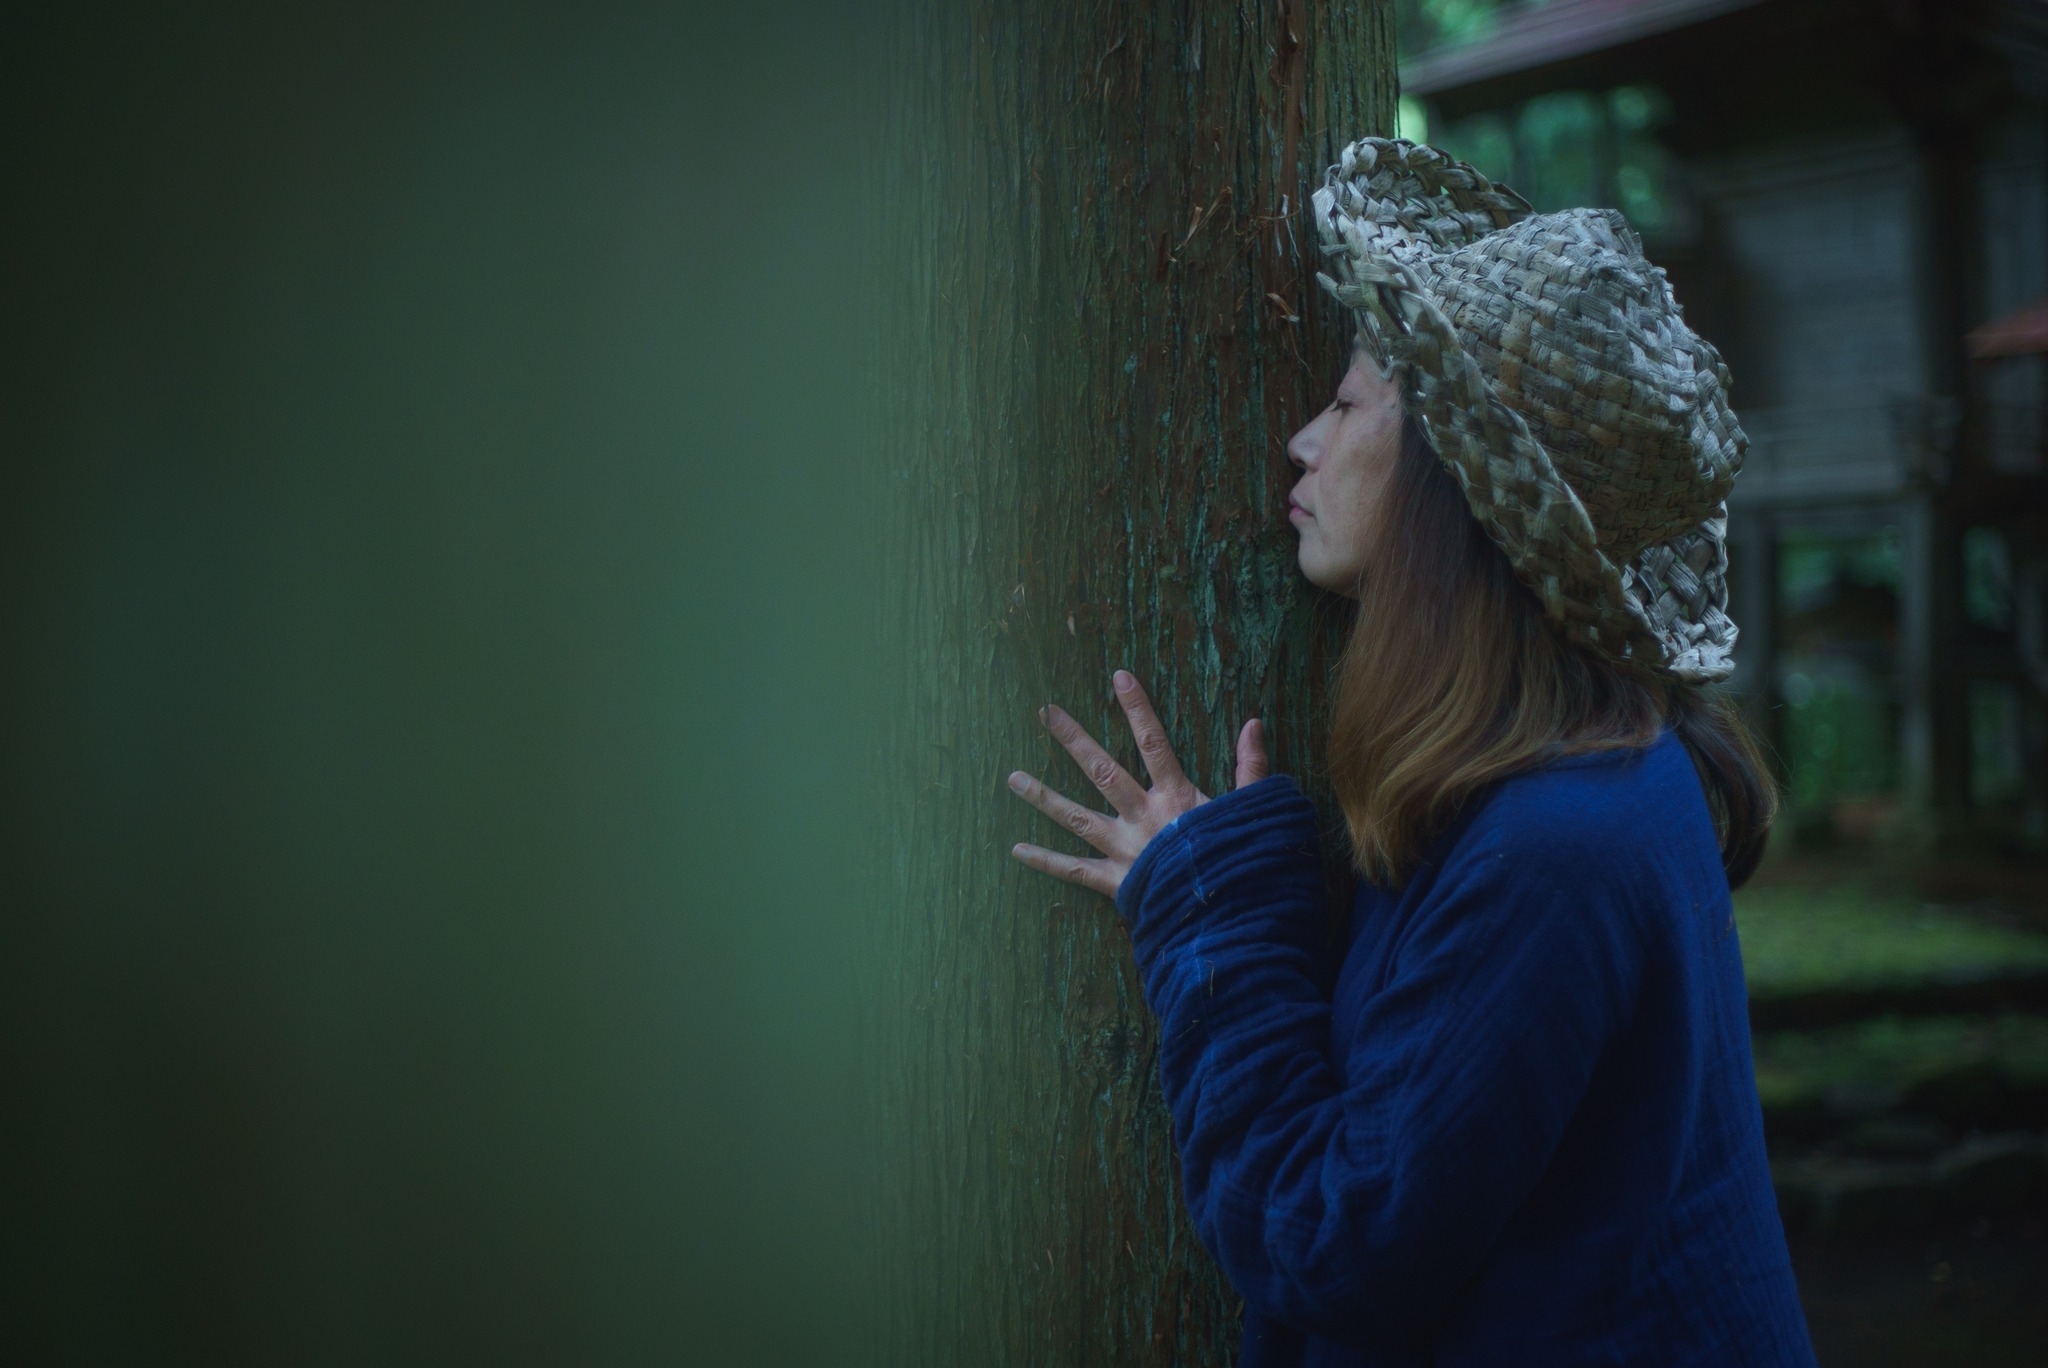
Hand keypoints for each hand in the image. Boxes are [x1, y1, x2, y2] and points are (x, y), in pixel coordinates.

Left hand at [1006, 668, 1268, 899]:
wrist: (1228, 917)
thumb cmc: (1242, 861)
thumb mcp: (1252, 811)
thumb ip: (1250, 767)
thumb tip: (1254, 724)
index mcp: (1176, 797)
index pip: (1154, 742)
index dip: (1138, 708)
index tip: (1119, 676)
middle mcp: (1143, 818)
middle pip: (1102, 770)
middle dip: (1073, 739)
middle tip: (1045, 712)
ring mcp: (1125, 849)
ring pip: (1076, 817)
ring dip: (1043, 796)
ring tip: (1012, 777)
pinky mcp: (1116, 882)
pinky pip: (1074, 870)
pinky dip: (1046, 861)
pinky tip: (1017, 850)